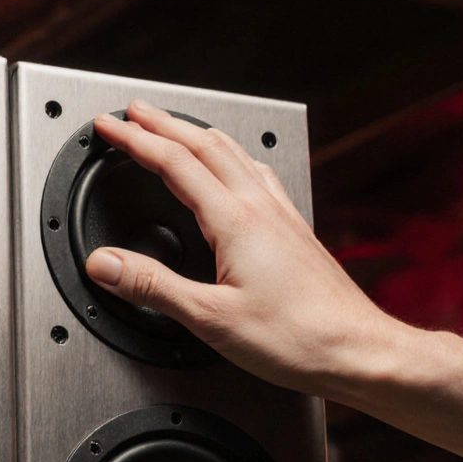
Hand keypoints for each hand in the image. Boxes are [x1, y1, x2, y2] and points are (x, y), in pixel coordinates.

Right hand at [84, 100, 408, 395]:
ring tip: (173, 126)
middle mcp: (261, 207)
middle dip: (162, 123)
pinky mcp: (295, 228)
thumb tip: (105, 264)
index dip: (136, 139)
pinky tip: (234, 165)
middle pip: (205, 144)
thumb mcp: (209, 319)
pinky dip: (229, 155)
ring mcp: (282, 214)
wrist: (357, 350)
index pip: (174, 162)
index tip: (110, 126)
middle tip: (132, 111)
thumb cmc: (298, 338)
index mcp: (236, 221)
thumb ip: (153, 287)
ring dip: (196, 133)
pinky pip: (256, 173)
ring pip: (234, 153)